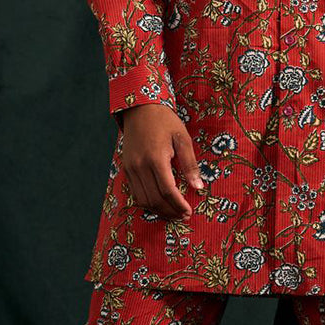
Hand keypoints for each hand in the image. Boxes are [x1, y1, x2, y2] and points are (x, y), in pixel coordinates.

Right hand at [118, 104, 204, 218]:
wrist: (140, 109)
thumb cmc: (165, 121)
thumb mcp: (182, 139)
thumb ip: (190, 164)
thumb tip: (198, 187)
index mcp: (156, 158)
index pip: (167, 191)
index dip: (179, 205)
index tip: (189, 212)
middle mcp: (140, 166)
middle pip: (155, 199)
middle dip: (170, 211)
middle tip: (184, 216)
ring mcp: (131, 168)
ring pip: (143, 200)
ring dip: (159, 210)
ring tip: (173, 213)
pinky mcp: (126, 169)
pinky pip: (135, 193)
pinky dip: (147, 203)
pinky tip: (160, 204)